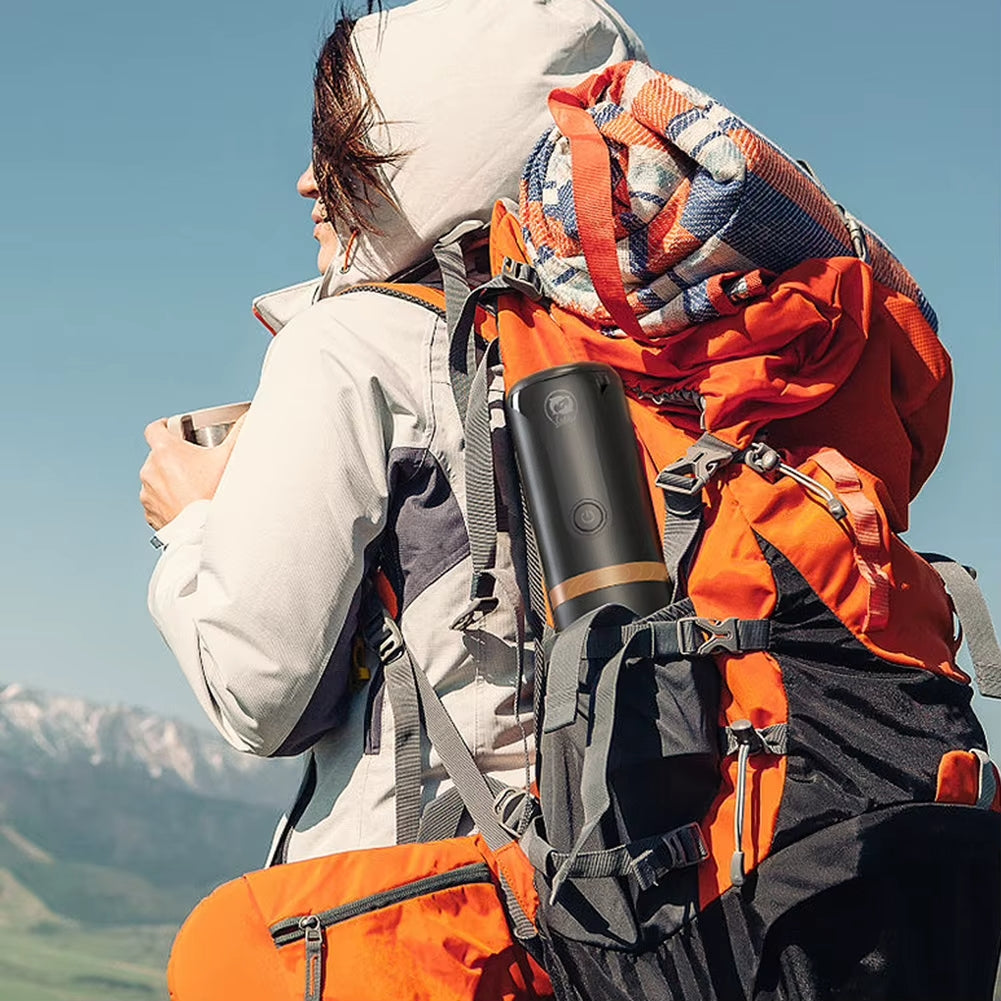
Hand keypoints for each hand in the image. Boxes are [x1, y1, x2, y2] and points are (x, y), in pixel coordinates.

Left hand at [140, 415, 245, 530]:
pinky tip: (185, 504)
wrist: (203, 532)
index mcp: (165, 452)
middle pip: (159, 455)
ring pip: (157, 478)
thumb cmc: (213, 495)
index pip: (154, 429)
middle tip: (197, 465)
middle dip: (175, 457)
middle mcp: (150, 470)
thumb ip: (241, 431)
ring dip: (169, 479)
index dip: (164, 427)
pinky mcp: (150, 512)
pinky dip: (167, 500)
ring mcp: (148, 493)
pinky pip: (156, 500)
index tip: (174, 430)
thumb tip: (251, 415)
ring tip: (192, 488)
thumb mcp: (229, 458)